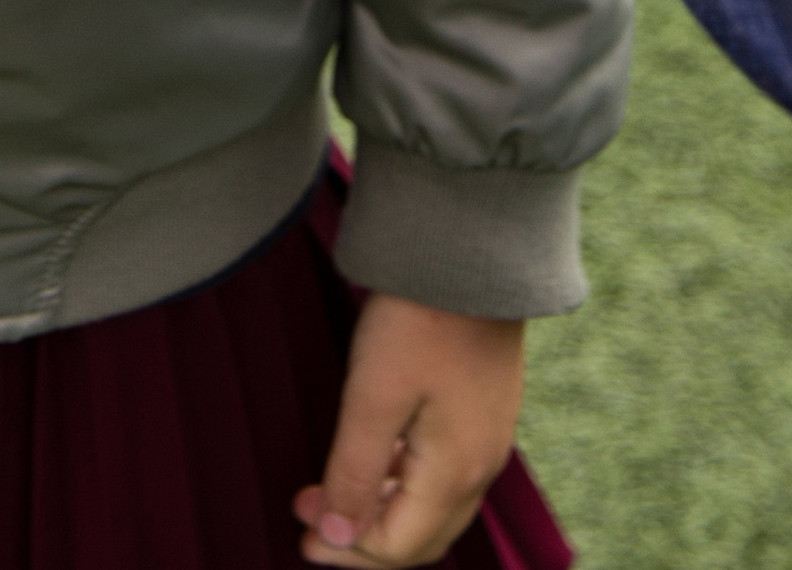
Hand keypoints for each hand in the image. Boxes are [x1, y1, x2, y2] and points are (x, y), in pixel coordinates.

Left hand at [294, 295, 526, 561]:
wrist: (472, 251)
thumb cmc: (420, 319)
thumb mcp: (373, 395)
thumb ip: (354, 471)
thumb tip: (337, 534)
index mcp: (456, 471)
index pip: (401, 545)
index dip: (348, 549)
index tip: (302, 533)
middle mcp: (482, 464)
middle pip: (422, 535)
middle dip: (365, 538)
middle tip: (312, 522)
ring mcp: (489, 436)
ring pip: (435, 506)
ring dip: (383, 510)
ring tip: (334, 491)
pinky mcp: (486, 408)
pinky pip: (445, 473)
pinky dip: (405, 483)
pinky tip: (376, 459)